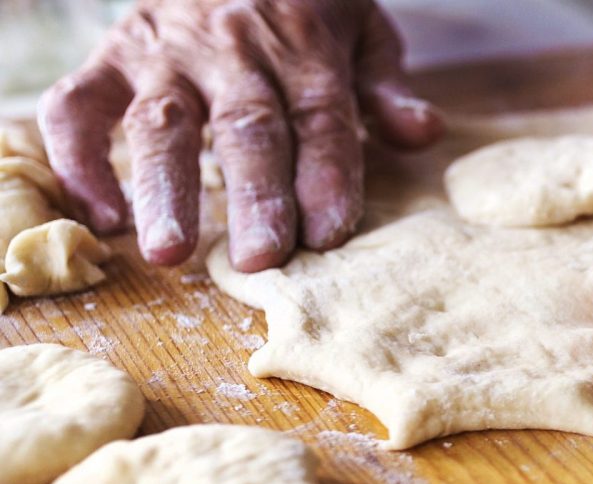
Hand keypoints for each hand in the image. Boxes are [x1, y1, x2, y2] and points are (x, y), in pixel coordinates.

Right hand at [38, 0, 443, 270]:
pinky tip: (99, 217)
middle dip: (254, 195)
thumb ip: (385, 87)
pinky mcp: (112, 56)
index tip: (328, 232)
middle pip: (246, 127)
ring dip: (163, 188)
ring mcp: (165, 52)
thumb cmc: (305, 6)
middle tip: (261, 258)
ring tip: (167, 252)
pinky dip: (78, 160)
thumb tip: (423, 133)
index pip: (319, 116)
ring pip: (160, 122)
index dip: (325, 175)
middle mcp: (233, 49)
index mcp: (303, 45)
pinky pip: (77, 106)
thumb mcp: (362, 28)